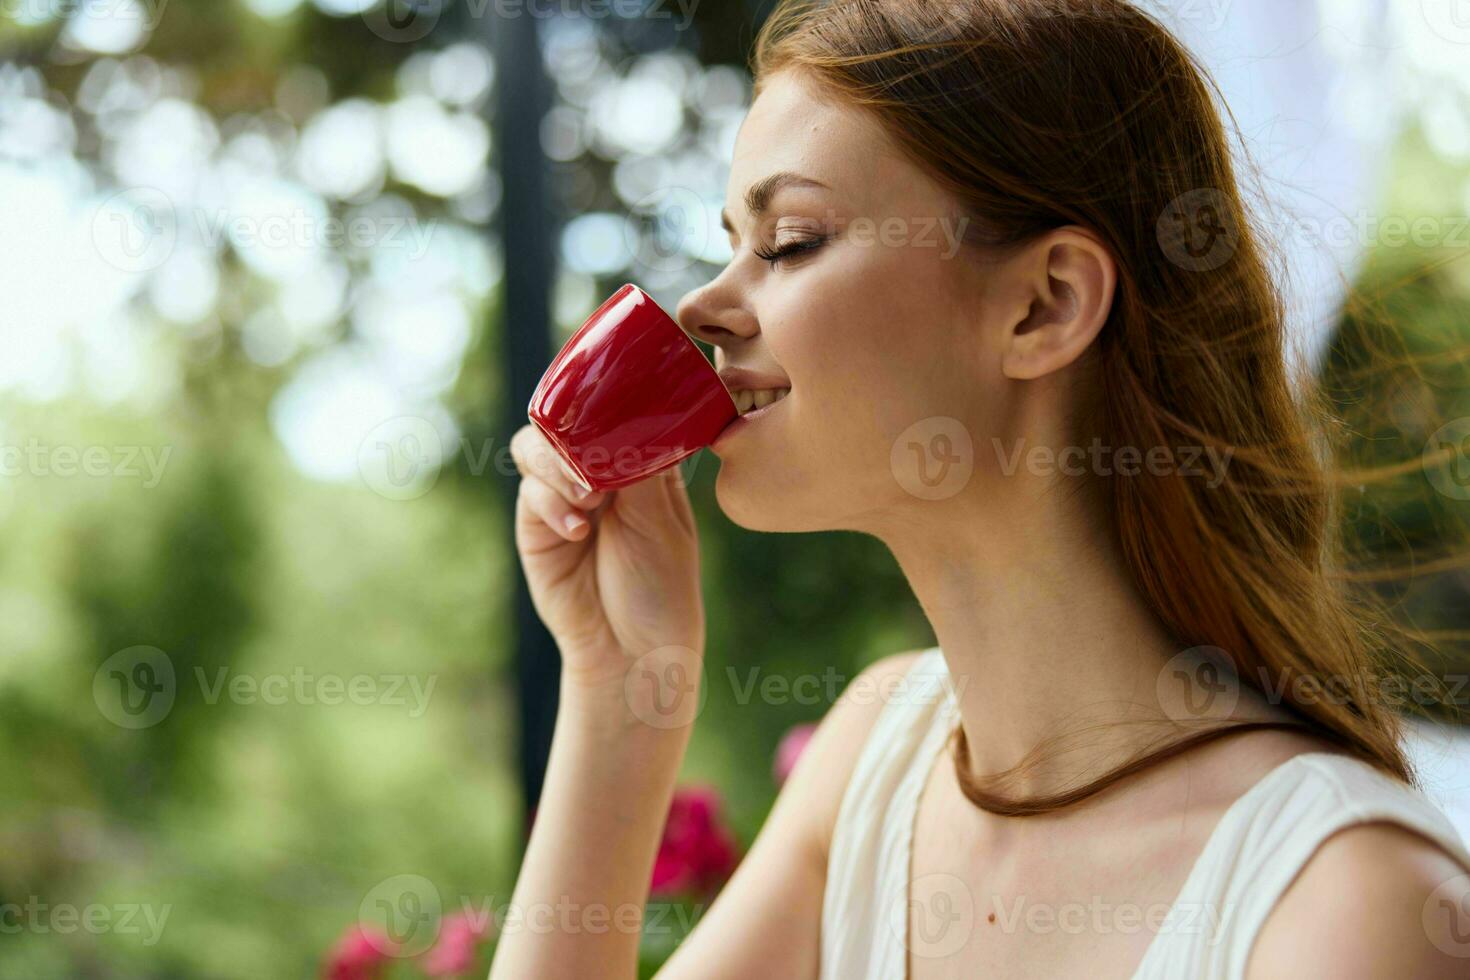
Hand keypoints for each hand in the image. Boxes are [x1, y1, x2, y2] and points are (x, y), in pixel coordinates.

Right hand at [509, 424, 705, 693]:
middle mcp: (597, 471)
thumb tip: (626, 418)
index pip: (614, 411)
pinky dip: (552, 503)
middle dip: (574, 433)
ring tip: (588, 500)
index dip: (607, 402)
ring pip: (537, 449)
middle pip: (565, 421)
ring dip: (559, 466)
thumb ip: (640, 470)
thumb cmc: (662, 587)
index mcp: (640, 462)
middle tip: (595, 462)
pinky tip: (577, 530)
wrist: (631, 651)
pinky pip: (530, 493)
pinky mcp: (537, 525)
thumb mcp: (662, 523)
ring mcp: (562, 496)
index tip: (611, 407)